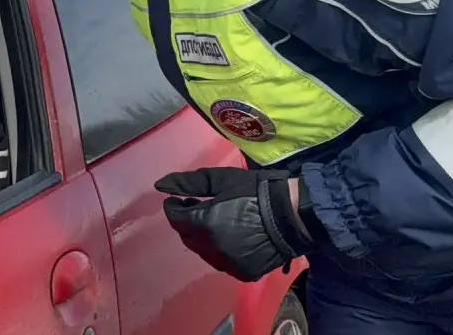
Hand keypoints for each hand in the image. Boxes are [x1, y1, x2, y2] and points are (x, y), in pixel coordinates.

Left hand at [155, 167, 314, 281]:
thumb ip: (189, 183)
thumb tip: (160, 186)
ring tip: (213, 221)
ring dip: (201, 236)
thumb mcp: (221, 180)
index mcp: (203, 224)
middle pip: (187, 237)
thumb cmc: (255, 191)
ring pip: (203, 251)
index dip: (173, 207)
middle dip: (186, 222)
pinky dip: (219, 249)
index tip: (178, 199)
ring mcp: (227, 263)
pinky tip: (230, 235)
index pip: (175, 218)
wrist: (293, 215)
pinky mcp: (242, 273)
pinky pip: (221, 261)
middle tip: (195, 207)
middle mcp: (211, 248)